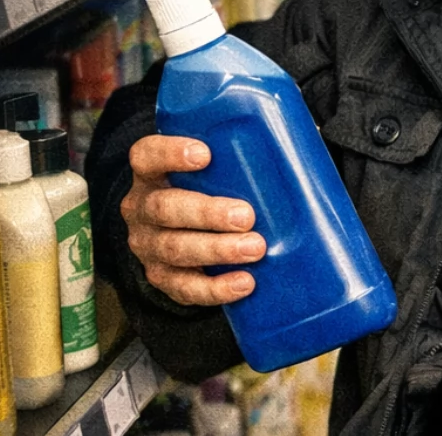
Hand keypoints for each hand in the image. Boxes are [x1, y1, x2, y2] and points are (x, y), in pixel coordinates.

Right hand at [121, 135, 264, 305]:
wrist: (179, 235)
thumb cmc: (206, 192)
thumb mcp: (210, 172)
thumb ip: (236, 163)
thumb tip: (299, 158)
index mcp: (151, 174)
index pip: (146, 156)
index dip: (170, 153)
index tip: (205, 154)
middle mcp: (142, 209)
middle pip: (164, 208)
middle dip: (207, 213)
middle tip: (246, 216)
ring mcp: (149, 246)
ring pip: (175, 249)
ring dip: (217, 250)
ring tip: (255, 248)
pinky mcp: (163, 278)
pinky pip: (186, 287)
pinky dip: (216, 288)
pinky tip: (244, 283)